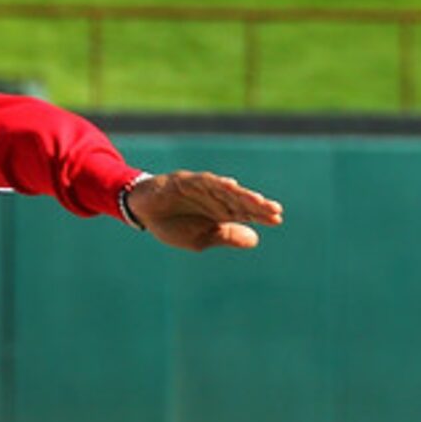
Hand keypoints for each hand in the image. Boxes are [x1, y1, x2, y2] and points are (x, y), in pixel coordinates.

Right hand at [123, 171, 282, 251]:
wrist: (142, 212)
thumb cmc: (172, 226)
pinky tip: (230, 186)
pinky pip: (203, 182)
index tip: (277, 219)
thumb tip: (255, 240)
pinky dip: (216, 183)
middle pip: (240, 201)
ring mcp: (201, 188)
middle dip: (257, 205)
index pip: (244, 213)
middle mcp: (215, 198)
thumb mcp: (200, 239)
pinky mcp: (185, 181)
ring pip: (226, 190)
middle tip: (275, 210)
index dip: (260, 215)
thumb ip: (226, 237)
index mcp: (219, 213)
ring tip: (257, 200)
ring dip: (242, 195)